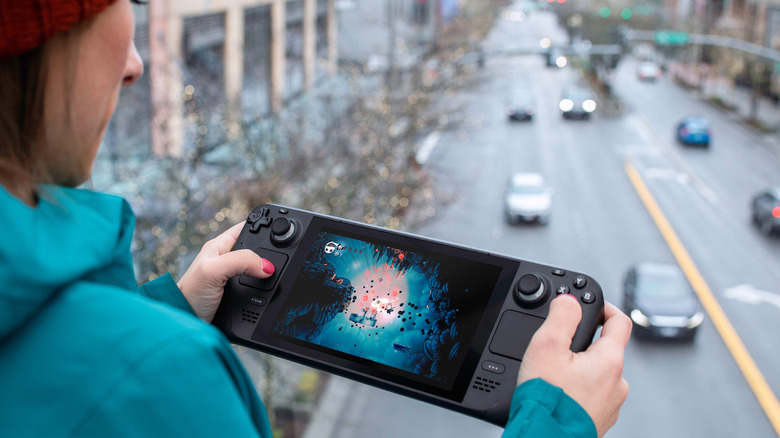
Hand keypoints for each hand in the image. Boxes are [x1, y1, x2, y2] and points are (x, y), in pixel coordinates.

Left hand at [177, 222, 274, 322]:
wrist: (186, 324)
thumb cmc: (189, 295)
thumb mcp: (213, 270)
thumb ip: (240, 261)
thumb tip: (267, 266)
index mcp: (219, 247)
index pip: (246, 228)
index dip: (262, 226)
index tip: (280, 230)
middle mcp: (226, 260)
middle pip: (256, 249)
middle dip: (269, 252)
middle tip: (283, 257)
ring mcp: (231, 279)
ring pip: (257, 270)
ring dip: (267, 274)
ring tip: (279, 274)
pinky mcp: (236, 296)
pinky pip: (256, 289)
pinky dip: (265, 290)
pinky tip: (270, 292)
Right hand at [517, 295, 631, 437]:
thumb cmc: (547, 401)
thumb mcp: (547, 346)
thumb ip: (561, 316)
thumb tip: (570, 300)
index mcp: (609, 361)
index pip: (620, 322)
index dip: (605, 308)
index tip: (592, 306)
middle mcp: (617, 384)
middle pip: (605, 350)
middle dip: (584, 344)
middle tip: (559, 347)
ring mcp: (610, 405)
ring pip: (598, 376)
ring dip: (580, 371)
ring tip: (554, 377)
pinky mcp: (598, 421)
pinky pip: (592, 397)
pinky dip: (577, 392)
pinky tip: (559, 396)